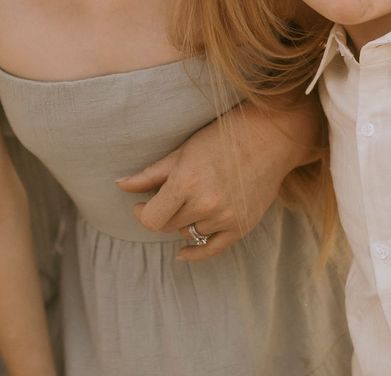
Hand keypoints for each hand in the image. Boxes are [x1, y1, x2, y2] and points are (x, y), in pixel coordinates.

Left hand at [118, 104, 311, 261]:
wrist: (270, 138)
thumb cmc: (222, 137)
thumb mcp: (182, 152)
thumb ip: (150, 174)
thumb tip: (120, 186)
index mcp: (186, 183)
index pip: (151, 218)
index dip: (140, 213)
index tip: (141, 204)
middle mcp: (206, 204)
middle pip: (168, 226)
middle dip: (161, 214)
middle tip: (164, 199)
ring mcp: (226, 218)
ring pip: (189, 234)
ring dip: (182, 222)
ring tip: (189, 202)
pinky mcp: (242, 226)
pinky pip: (212, 250)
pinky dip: (195, 252)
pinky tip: (183, 250)